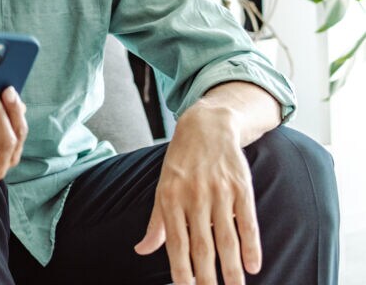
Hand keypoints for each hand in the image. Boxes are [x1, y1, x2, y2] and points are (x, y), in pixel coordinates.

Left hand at [134, 104, 260, 284]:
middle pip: (202, 245)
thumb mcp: (162, 187)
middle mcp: (194, 196)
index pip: (175, 242)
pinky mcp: (242, 187)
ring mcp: (219, 192)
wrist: (207, 126)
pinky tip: (253, 266)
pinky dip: (252, 245)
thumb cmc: (181, 163)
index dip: (180, 269)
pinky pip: (248, 221)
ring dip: (231, 268)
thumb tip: (142, 249)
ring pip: (226, 237)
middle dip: (206, 276)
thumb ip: (156, 221)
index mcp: (170, 198)